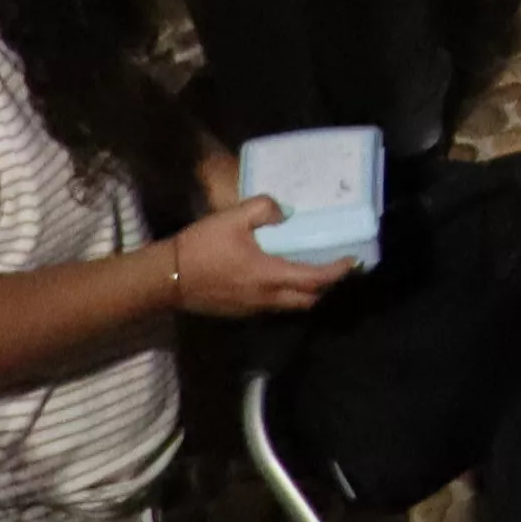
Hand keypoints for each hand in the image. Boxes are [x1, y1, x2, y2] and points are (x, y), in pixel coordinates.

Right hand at [159, 198, 354, 321]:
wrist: (168, 277)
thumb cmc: (202, 246)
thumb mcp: (233, 217)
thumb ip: (264, 209)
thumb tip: (284, 211)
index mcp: (270, 275)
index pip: (315, 279)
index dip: (337, 271)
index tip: (353, 261)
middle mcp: (267, 298)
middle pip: (308, 300)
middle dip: (326, 286)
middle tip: (334, 266)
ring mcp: (253, 309)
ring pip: (291, 306)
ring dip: (306, 292)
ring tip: (311, 270)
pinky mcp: (240, 312)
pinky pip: (273, 307)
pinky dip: (286, 295)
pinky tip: (279, 277)